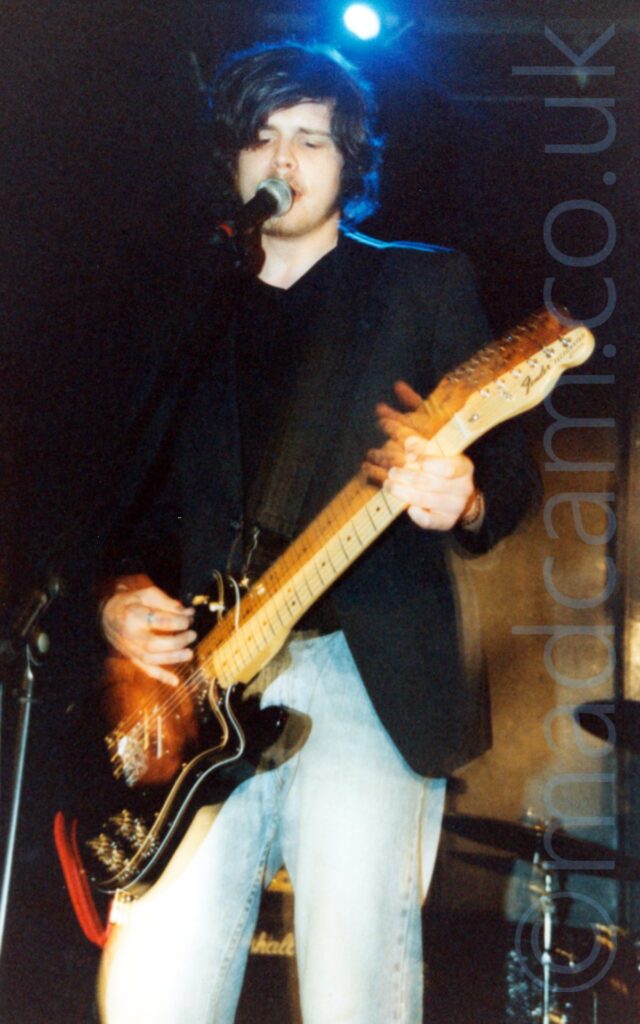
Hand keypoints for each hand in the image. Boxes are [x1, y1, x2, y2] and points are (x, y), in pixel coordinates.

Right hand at [100, 574, 195, 684]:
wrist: (107, 616)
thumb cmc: (130, 603)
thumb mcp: (147, 594)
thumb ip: (168, 603)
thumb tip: (189, 613)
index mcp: (133, 615)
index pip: (159, 621)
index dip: (178, 621)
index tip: (188, 619)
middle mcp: (130, 635)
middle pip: (154, 644)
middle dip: (177, 641)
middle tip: (192, 635)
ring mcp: (130, 649)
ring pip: (151, 660)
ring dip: (173, 658)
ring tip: (189, 653)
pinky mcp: (132, 658)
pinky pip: (146, 670)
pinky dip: (161, 677)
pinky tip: (175, 681)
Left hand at [363, 380, 479, 531]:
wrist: (462, 499)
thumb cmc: (441, 462)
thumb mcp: (432, 436)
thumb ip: (417, 413)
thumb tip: (397, 385)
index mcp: (462, 464)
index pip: (448, 463)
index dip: (428, 457)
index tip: (408, 450)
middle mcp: (463, 485)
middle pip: (432, 481)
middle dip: (408, 475)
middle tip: (391, 470)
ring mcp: (455, 505)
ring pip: (428, 500)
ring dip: (405, 492)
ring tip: (388, 484)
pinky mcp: (446, 522)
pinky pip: (432, 521)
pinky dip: (419, 515)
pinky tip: (408, 507)